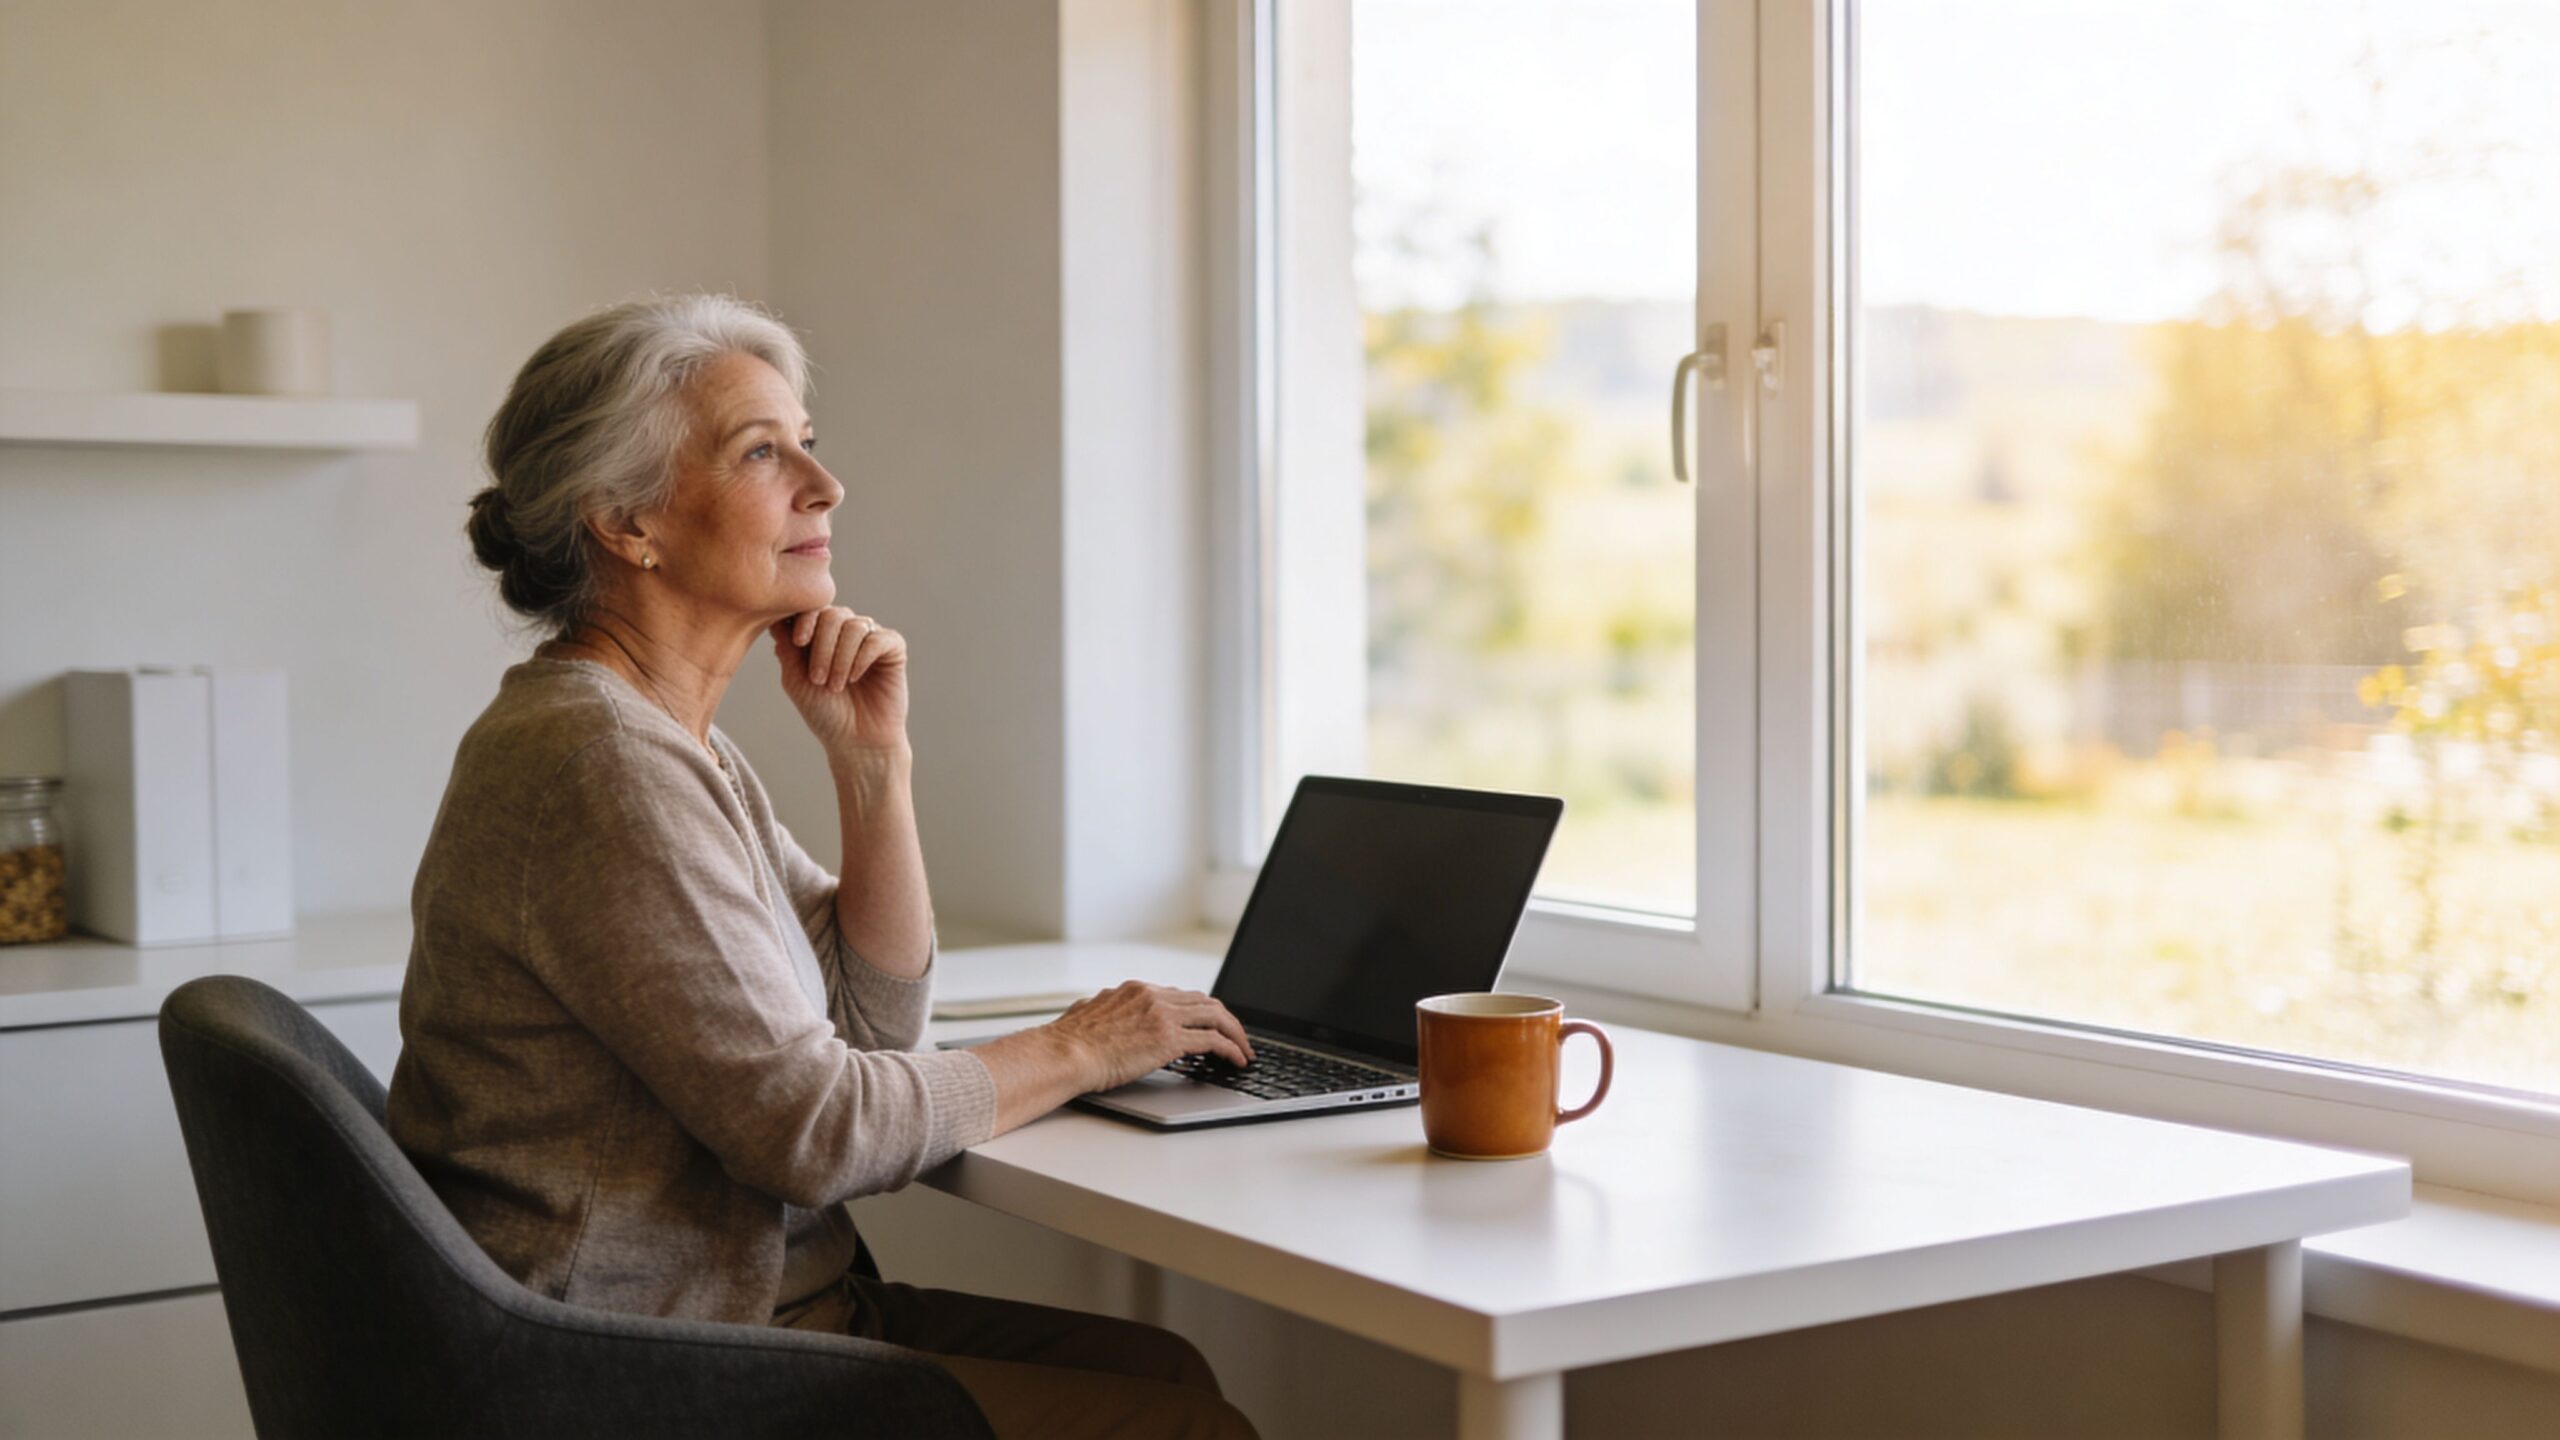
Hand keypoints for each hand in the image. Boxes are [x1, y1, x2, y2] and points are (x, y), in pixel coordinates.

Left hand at [771, 607, 906, 755]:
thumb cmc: (824, 713)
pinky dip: (862, 658)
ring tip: (836, 686)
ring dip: (840, 657)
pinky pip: (878, 638)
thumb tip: (776, 617)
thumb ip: (787, 648)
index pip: (811, 609)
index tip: (798, 642)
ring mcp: (870, 638)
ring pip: (854, 626)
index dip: (804, 618)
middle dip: (822, 646)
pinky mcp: (893, 649)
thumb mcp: (796, 680)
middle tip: (818, 679)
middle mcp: (845, 632)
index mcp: (820, 635)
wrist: (856, 741)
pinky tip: (855, 678)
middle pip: (832, 614)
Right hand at [1042, 981, 1256, 1090]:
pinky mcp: (1170, 1039)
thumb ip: (1101, 1011)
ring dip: (1236, 1033)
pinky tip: (1238, 1061)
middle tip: (1237, 1036)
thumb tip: (1094, 1012)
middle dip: (1225, 1019)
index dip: (1201, 1010)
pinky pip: (1214, 1040)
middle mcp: (1153, 996)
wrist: (1063, 1054)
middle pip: (1204, 1000)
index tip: (1210, 1023)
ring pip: (1216, 1015)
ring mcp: (1163, 1015)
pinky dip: (1232, 1049)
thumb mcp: (1087, 1015)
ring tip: (1245, 1050)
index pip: (1180, 995)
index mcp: (1135, 990)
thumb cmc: (1067, 1043)